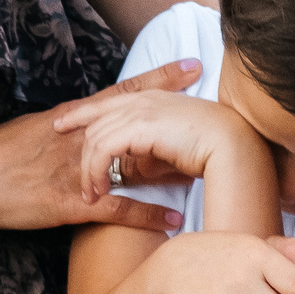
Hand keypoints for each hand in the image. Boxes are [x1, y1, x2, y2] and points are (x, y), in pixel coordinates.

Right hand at [0, 61, 202, 233]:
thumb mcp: (29, 131)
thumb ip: (63, 130)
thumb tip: (86, 127)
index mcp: (69, 119)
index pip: (122, 93)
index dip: (158, 79)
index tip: (192, 67)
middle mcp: (79, 138)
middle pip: (138, 118)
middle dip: (177, 108)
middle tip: (215, 97)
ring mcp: (76, 169)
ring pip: (134, 160)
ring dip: (172, 162)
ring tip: (208, 160)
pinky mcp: (69, 202)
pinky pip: (116, 207)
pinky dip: (146, 214)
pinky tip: (172, 220)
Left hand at [53, 88, 260, 203]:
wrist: (234, 145)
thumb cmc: (213, 149)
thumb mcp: (175, 146)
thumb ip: (152, 150)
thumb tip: (136, 167)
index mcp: (153, 98)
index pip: (107, 100)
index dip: (81, 112)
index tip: (61, 124)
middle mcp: (144, 99)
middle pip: (94, 116)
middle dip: (76, 142)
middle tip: (74, 172)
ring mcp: (141, 110)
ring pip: (95, 136)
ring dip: (88, 170)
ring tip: (90, 195)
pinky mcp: (140, 126)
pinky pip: (103, 148)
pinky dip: (96, 172)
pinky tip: (100, 192)